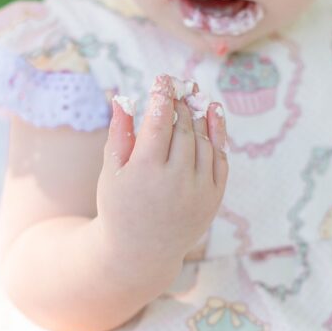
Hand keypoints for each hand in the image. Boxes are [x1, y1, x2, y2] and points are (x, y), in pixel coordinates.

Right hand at [96, 76, 228, 265]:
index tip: (162, 79)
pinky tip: (213, 113)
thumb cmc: (119, 206)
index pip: (159, 122)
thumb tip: (122, 98)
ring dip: (199, 114)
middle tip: (179, 84)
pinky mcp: (214, 198)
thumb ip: (119, 134)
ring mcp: (198, 190)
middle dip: (181, 103)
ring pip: (204, 140)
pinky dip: (219, 134)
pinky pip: (220, 158)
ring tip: (193, 96)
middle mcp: (175, 180)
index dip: (162, 97)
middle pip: (184, 128)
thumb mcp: (111, 172)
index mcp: (145, 171)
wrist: (141, 251)